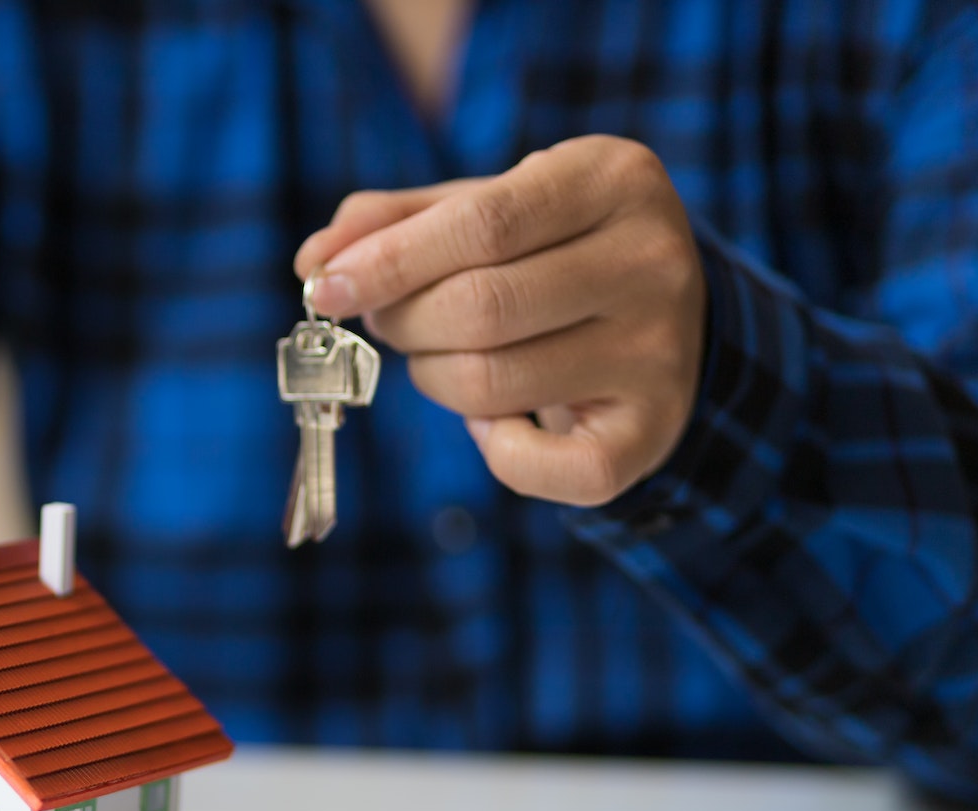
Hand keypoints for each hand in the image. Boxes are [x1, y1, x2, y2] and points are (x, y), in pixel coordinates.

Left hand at [294, 136, 706, 506]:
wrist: (666, 324)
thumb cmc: (545, 254)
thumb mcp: (482, 211)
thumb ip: (392, 223)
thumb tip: (312, 261)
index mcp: (613, 180)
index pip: (483, 225)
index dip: (389, 261)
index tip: (325, 287)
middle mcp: (653, 261)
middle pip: (480, 308)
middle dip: (403, 323)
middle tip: (389, 322)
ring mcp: (660, 352)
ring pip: (490, 383)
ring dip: (432, 378)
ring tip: (444, 358)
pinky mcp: (649, 433)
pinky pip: (531, 464)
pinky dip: (489, 448)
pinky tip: (499, 417)